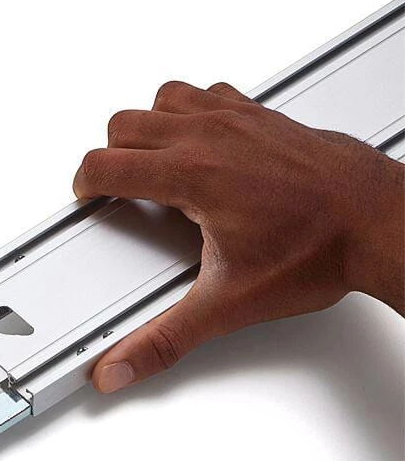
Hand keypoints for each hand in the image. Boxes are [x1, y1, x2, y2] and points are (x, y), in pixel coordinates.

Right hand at [73, 81, 403, 392]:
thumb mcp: (227, 305)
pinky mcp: (263, 113)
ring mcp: (238, 118)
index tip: (89, 197)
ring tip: (152, 159)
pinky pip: (208, 92)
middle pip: (124, 124)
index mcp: (191, 175)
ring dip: (147, 125)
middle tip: (116, 186)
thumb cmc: (318, 249)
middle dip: (110, 156)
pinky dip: (192, 110)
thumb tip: (120, 367)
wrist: (378, 222)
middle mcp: (210, 135)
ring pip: (164, 98)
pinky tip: (202, 141)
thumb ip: (163, 340)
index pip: (106, 164)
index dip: (85, 183)